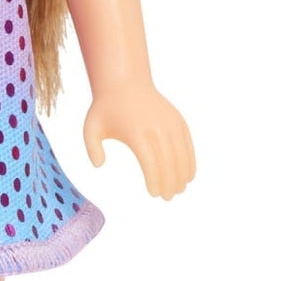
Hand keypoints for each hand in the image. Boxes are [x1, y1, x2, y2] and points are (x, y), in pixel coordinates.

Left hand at [83, 83, 194, 198]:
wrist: (125, 82)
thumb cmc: (106, 109)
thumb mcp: (91, 128)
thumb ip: (92, 148)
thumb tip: (99, 165)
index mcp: (136, 132)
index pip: (150, 162)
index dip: (155, 180)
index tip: (154, 193)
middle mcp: (156, 127)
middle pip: (168, 161)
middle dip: (170, 182)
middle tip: (167, 198)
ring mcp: (169, 123)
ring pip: (181, 154)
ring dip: (182, 174)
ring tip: (179, 190)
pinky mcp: (177, 120)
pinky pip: (187, 144)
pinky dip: (190, 160)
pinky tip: (189, 175)